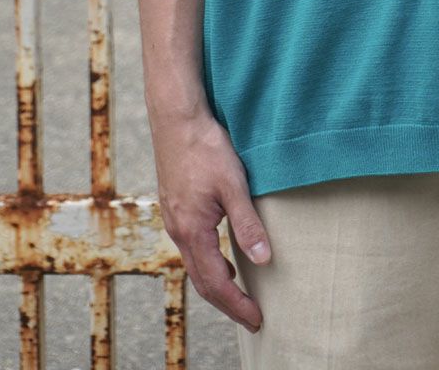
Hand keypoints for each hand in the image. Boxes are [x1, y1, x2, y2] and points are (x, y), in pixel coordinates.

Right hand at [149, 105, 271, 332]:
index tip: (257, 318)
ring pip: (194, 265)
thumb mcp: (234, 185)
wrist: (177, 120)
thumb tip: (264, 258)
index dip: (237, 304)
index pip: (216, 282)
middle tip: (252, 316)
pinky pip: (191, 247)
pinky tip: (223, 256)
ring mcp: (174, 219)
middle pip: (202, 281)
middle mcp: (179, 231)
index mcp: (193, 231)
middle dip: (227, 302)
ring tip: (240, 293)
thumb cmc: (205, 148)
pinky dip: (208, 262)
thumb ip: (248, 223)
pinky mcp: (176, 207)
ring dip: (216, 283)